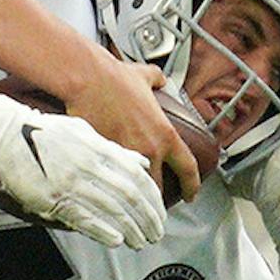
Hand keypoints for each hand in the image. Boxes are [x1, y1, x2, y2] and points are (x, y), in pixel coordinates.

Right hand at [0, 108, 166, 248]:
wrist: (4, 134)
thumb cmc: (42, 132)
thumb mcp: (83, 131)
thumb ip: (113, 149)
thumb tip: (140, 163)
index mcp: (99, 149)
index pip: (137, 177)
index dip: (153, 199)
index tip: (160, 213)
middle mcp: (89, 166)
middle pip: (130, 196)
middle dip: (148, 218)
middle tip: (156, 233)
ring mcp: (72, 183)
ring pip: (112, 210)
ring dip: (131, 229)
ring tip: (141, 241)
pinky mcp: (53, 198)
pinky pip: (84, 218)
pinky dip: (104, 231)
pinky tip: (117, 241)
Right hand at [62, 60, 199, 202]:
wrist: (88, 80)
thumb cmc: (114, 78)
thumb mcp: (146, 76)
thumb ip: (158, 81)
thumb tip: (160, 81)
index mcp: (165, 135)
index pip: (187, 169)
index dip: (191, 186)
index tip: (190, 194)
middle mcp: (149, 150)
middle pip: (159, 188)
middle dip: (156, 200)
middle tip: (152, 203)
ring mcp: (126, 156)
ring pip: (134, 190)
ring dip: (134, 198)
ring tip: (130, 202)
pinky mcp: (104, 158)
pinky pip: (111, 180)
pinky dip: (111, 186)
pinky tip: (106, 190)